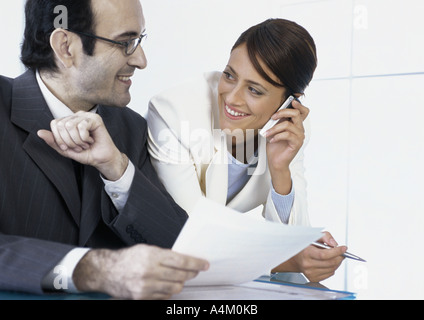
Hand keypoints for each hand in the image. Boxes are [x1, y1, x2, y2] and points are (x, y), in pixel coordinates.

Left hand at [37, 111, 127, 180]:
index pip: (55, 124)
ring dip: (77, 141)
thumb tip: (39, 132)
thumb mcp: (65, 150)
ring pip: (70, 126)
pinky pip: (82, 127)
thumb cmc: (86, 153)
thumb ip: (53, 141)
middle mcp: (76, 116)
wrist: (101, 159)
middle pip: (61, 125)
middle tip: (79, 146)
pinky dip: (84, 138)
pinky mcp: (95, 119)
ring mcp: (86, 116)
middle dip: (69, 141)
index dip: (59, 138)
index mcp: (68, 122)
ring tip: (85, 144)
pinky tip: (91, 140)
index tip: (68, 147)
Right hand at [72, 245, 209, 299]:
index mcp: (152, 256)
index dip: (195, 263)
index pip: (181, 261)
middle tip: (196, 270)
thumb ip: (164, 255)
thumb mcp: (147, 249)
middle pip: (180, 276)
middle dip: (192, 273)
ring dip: (181, 283)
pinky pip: (164, 297)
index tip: (204, 264)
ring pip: (175, 288)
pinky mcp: (142, 297)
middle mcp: (149, 271)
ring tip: (182, 278)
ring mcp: (146, 286)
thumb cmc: (127, 258)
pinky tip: (168, 286)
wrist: (107, 271)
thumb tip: (183, 260)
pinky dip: (169, 292)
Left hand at [264, 100, 309, 194]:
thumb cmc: (275, 146)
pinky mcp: (296, 144)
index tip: (292, 99)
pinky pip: (287, 135)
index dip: (299, 104)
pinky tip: (272, 139)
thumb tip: (273, 113)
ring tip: (267, 133)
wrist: (275, 161)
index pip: (303, 111)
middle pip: (296, 113)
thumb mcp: (274, 130)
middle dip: (283, 112)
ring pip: (288, 125)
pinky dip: (277, 136)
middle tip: (273, 117)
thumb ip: (276, 121)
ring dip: (275, 128)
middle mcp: (300, 129)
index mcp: (296, 124)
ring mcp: (299, 136)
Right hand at [271, 232, 346, 282]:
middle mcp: (307, 265)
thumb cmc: (305, 246)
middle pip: (330, 263)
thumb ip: (325, 236)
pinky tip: (327, 262)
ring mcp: (310, 273)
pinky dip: (332, 267)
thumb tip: (334, 244)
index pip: (324, 255)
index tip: (344, 248)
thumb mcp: (313, 236)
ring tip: (333, 256)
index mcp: (306, 253)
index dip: (336, 252)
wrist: (296, 258)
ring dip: (337, 262)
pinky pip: (330, 273)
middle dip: (339, 256)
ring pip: (332, 269)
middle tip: (341, 252)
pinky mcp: (314, 278)